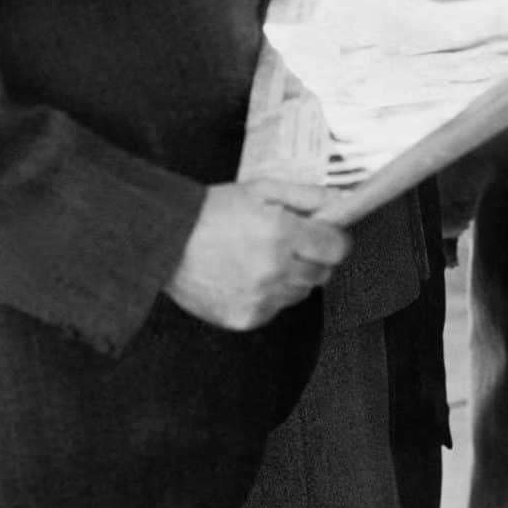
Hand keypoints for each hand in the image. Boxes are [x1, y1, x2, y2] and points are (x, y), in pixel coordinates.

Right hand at [164, 181, 351, 329]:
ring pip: (301, 292)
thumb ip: (307, 196)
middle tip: (289, 243)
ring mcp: (260, 297)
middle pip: (323, 272)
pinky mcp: (246, 317)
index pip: (336, 248)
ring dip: (291, 277)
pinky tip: (246, 277)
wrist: (164, 242)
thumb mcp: (261, 190)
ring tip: (261, 258)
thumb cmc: (211, 212)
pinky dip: (269, 295)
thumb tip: (343, 202)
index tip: (324, 235)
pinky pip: (276, 309)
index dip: (333, 240)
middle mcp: (273, 269)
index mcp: (281, 233)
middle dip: (313, 256)